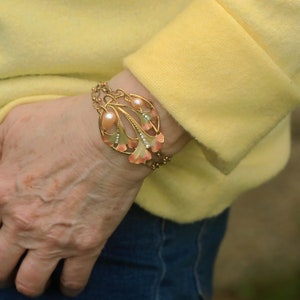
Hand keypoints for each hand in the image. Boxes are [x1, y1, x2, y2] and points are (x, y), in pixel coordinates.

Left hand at [0, 92, 149, 296]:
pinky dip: (68, 285)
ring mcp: (56, 239)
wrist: (115, 135)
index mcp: (0, 193)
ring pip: (30, 284)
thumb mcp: (16, 124)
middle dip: (2, 267)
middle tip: (13, 257)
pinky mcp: (88, 243)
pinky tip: (68, 279)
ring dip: (30, 280)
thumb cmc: (66, 123)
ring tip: (38, 270)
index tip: (2, 230)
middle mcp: (22, 224)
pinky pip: (73, 282)